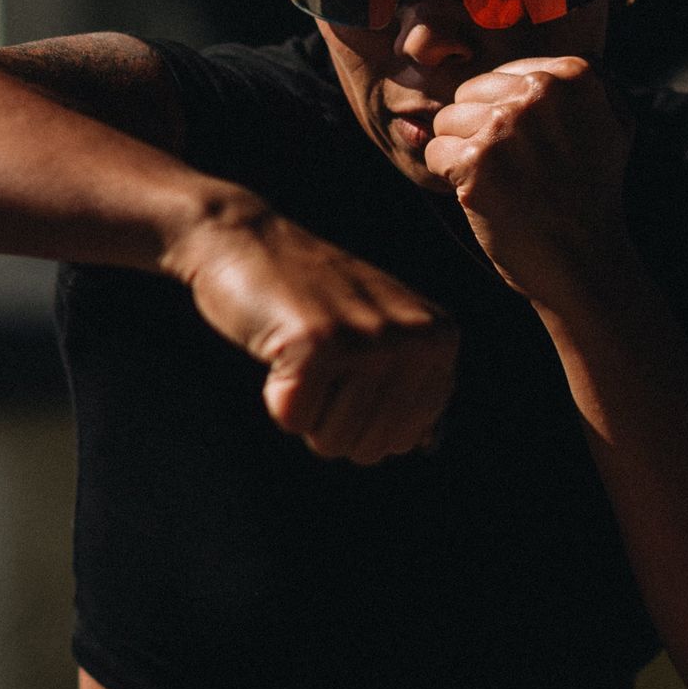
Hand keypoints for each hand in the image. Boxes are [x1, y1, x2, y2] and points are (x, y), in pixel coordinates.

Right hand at [167, 204, 455, 462]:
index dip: (361, 418)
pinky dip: (275, 395)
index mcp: (440, 337)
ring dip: (303, 407)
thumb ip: (410, 384)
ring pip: (333, 441)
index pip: (406, 437)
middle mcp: (416, 337)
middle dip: (331, 419)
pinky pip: (293, 419)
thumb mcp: (380, 332)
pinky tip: (279, 346)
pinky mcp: (317, 343)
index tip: (346, 364)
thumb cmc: (310, 295)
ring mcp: (369, 339)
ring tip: (301, 349)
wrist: (246, 240)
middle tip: (319, 359)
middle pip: (371, 448)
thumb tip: (426, 446)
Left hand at [422, 57, 636, 311]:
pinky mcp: (475, 160)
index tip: (532, 149)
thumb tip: (550, 66)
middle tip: (513, 170)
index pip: (502, 76)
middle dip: (479, 131)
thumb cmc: (592, 197)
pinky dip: (449, 178)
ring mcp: (505, 126)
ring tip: (499, 183)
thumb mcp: (613, 126)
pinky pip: (434, 151)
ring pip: (446, 120)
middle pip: (469, 94)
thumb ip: (582, 86)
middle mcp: (539, 93)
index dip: (506, 116)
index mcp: (572, 76)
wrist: (583, 262)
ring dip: (462, 154)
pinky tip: (483, 197)